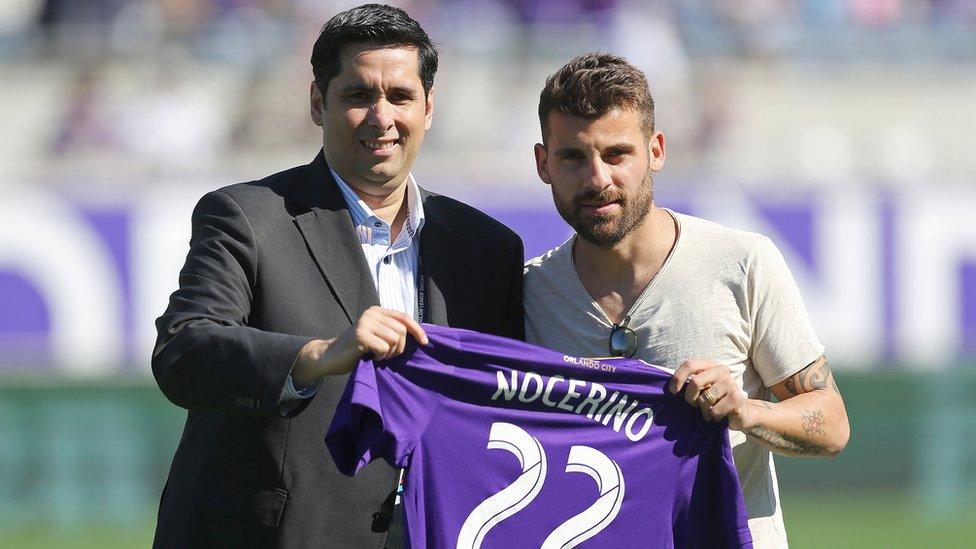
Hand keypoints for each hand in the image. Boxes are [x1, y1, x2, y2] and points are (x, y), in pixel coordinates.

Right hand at [292, 306, 427, 385]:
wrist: (330, 357)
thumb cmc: (357, 350)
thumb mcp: (377, 336)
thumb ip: (392, 331)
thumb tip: (420, 336)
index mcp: (377, 311)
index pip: (405, 317)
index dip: (417, 330)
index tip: (424, 342)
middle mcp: (372, 313)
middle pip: (402, 331)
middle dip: (399, 348)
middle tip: (386, 355)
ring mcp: (366, 323)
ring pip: (394, 339)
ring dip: (389, 353)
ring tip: (377, 355)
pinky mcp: (361, 335)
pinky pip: (383, 348)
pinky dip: (380, 357)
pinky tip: (370, 357)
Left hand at [669, 359, 753, 430]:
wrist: (741, 412)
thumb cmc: (715, 399)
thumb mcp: (701, 388)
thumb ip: (689, 383)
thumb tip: (669, 387)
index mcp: (710, 365)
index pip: (690, 364)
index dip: (678, 378)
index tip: (673, 391)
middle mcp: (721, 370)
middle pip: (695, 382)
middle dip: (690, 398)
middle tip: (694, 405)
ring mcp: (730, 383)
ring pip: (705, 399)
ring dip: (703, 410)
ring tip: (709, 411)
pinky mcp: (737, 398)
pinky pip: (714, 410)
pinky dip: (713, 416)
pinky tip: (719, 416)